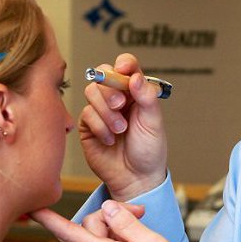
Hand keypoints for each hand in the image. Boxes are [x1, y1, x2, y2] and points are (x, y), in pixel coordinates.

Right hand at [80, 54, 166, 200]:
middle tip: (120, 104)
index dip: (123, 63)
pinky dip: (100, 127)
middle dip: (110, 88)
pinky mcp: (88, 125)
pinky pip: (86, 114)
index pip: (126, 67)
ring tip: (120, 130)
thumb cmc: (149, 150)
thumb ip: (146, 97)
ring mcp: (101, 110)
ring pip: (92, 92)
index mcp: (136, 92)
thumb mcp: (154, 122)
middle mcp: (118, 98)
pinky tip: (110, 140)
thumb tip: (134, 76)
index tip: (123, 68)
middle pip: (104, 74)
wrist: (136, 178)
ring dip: (106, 112)